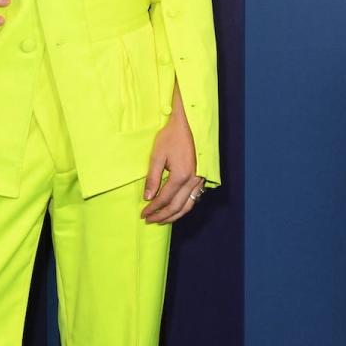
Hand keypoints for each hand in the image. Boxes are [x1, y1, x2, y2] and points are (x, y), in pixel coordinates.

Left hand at [141, 91, 205, 223]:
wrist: (189, 124)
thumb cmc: (171, 137)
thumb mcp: (157, 155)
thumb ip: (152, 178)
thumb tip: (148, 197)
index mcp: (181, 176)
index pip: (164, 199)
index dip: (153, 208)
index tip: (143, 214)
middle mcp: (192, 181)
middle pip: (177, 206)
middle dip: (162, 216)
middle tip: (149, 220)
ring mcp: (199, 180)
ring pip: (188, 205)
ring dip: (174, 215)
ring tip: (162, 220)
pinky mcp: (202, 177)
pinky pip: (194, 199)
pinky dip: (184, 207)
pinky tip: (176, 209)